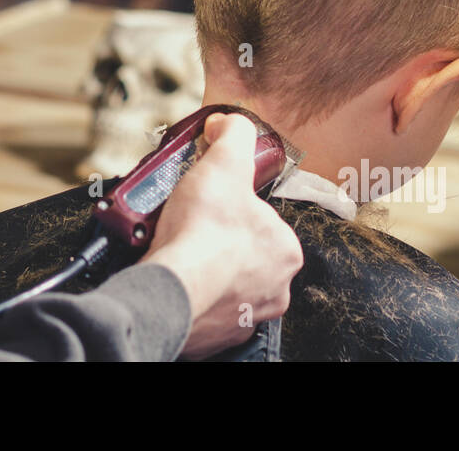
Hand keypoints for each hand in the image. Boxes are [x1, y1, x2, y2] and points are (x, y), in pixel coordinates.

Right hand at [142, 112, 303, 358]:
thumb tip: (230, 123)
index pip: (261, 220)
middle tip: (189, 226)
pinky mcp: (217, 336)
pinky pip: (206, 309)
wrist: (172, 289)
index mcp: (286, 250)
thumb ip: (234, 135)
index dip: (232, 206)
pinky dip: (192, 294)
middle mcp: (276, 289)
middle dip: (218, 240)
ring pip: (226, 282)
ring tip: (178, 250)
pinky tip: (175, 278)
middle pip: (243, 253)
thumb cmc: (203, 232)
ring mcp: (246, 316)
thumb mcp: (224, 162)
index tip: (209, 203)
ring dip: (205, 268)